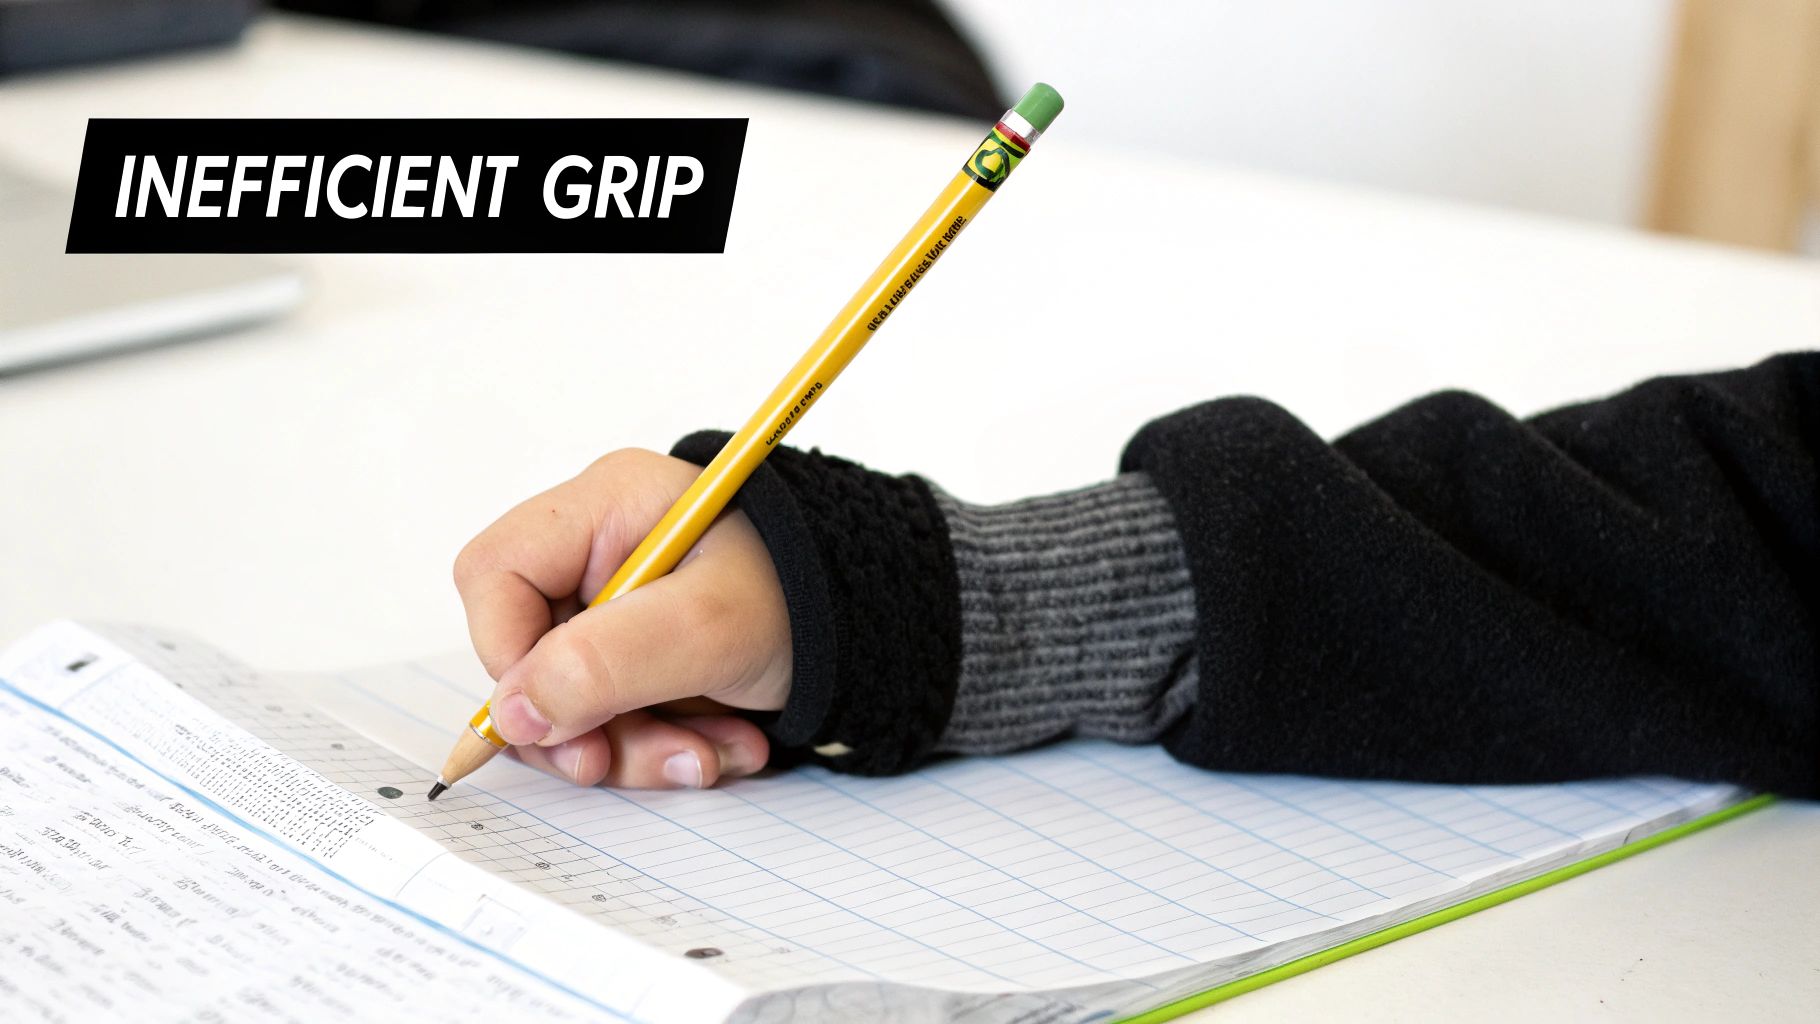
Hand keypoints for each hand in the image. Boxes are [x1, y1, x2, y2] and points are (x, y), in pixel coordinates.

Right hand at [453, 449, 789, 788]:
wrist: (888, 625)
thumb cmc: (810, 595)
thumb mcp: (710, 628)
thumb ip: (607, 664)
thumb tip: (513, 713)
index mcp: (609, 509)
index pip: (496, 574)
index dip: (506, 654)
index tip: (553, 718)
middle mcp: (604, 555)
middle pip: (530, 653)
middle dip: (586, 724)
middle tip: (634, 761)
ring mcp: (624, 610)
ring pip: (572, 701)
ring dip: (635, 748)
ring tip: (714, 754)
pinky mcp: (647, 657)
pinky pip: (619, 718)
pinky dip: (665, 746)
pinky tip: (728, 743)